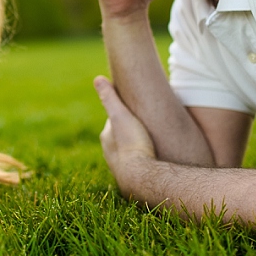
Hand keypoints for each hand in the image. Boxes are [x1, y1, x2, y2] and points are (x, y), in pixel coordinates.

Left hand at [95, 75, 155, 194]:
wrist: (141, 177)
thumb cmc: (132, 144)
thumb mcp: (120, 115)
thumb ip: (109, 97)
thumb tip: (98, 78)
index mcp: (107, 138)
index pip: (114, 120)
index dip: (125, 112)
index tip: (135, 107)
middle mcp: (111, 153)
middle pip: (122, 137)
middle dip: (132, 130)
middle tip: (148, 124)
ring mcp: (122, 167)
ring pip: (130, 151)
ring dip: (139, 145)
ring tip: (154, 140)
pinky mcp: (135, 177)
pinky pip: (140, 164)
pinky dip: (145, 158)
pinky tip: (157, 158)